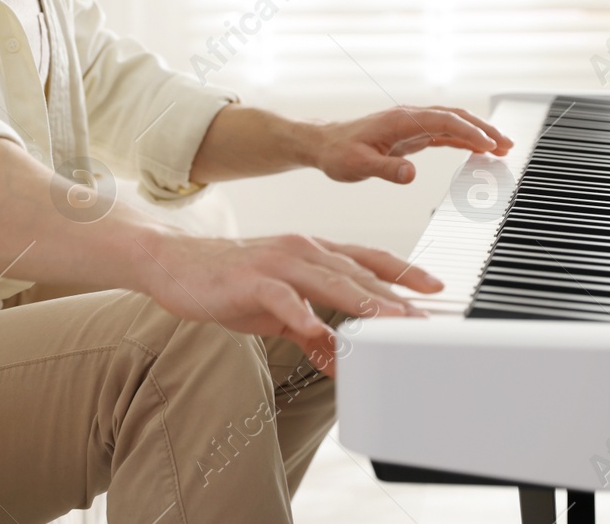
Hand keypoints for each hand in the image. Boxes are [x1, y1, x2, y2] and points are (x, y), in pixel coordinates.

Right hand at [136, 232, 443, 375]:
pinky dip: (301, 313)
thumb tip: (338, 358)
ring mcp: (277, 263)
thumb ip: (310, 330)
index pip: (367, 260)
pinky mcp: (251, 280)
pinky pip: (282, 298)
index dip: (403, 272)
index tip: (435, 286)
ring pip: (329, 280)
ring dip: (362, 303)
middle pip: (357, 273)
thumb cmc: (229, 283)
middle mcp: (301, 251)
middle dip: (394, 297)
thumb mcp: (277, 310)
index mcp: (311, 254)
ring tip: (390, 322)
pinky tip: (316, 330)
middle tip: (424, 318)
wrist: (174, 264)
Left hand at [310, 105, 512, 184]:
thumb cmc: (339, 153)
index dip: (468, 131)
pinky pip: (445, 134)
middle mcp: (410, 118)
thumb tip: (411, 174)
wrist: (324, 145)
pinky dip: (465, 139)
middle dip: (483, 129)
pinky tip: (479, 149)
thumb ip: (385, 169)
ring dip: (478, 133)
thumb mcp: (358, 165)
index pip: (443, 121)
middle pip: (455, 117)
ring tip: (503, 147)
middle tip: (507, 145)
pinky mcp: (413, 134)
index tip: (488, 145)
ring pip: (453, 124)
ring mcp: (413, 125)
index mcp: (401, 120)